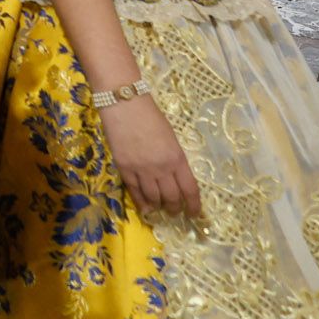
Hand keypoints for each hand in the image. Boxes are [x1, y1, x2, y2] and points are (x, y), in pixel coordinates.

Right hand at [101, 93, 200, 217]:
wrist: (124, 104)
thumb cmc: (150, 116)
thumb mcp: (171, 138)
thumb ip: (174, 159)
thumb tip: (173, 178)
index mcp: (177, 157)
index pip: (189, 189)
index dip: (194, 205)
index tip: (194, 213)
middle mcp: (161, 168)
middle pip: (172, 198)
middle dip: (175, 208)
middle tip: (175, 212)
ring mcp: (141, 170)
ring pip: (153, 198)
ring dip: (158, 206)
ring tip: (159, 208)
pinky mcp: (124, 169)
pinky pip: (135, 192)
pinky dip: (141, 202)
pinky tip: (145, 207)